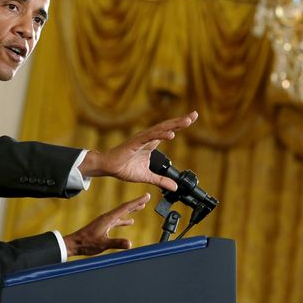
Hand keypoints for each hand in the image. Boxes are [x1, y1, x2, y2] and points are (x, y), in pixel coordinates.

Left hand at [63, 193, 150, 257]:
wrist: (74, 243)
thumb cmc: (86, 243)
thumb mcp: (103, 244)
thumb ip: (116, 243)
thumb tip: (130, 243)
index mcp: (108, 218)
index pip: (126, 207)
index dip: (137, 201)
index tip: (146, 196)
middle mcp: (108, 217)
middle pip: (125, 208)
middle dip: (136, 203)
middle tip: (146, 198)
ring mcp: (106, 221)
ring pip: (122, 213)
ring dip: (131, 210)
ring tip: (140, 207)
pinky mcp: (104, 226)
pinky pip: (118, 220)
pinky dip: (125, 219)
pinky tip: (129, 222)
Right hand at [79, 111, 197, 191]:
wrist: (108, 167)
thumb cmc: (124, 168)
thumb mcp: (147, 176)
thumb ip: (161, 180)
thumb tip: (174, 187)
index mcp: (151, 143)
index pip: (169, 131)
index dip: (180, 125)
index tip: (192, 118)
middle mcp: (148, 137)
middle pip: (167, 127)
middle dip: (181, 120)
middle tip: (194, 115)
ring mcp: (142, 139)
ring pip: (160, 129)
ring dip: (174, 125)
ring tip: (187, 121)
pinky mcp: (135, 142)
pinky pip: (149, 137)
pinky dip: (160, 135)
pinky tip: (170, 134)